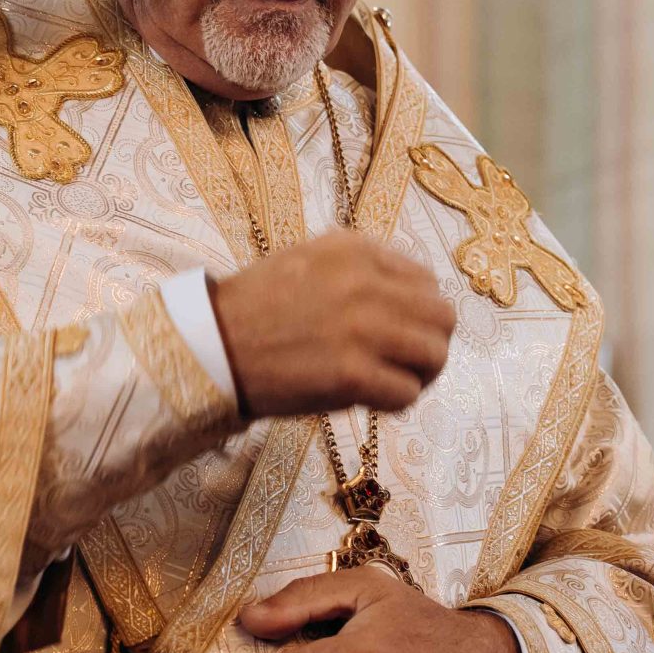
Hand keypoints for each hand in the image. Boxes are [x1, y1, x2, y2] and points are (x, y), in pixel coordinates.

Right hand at [206, 231, 451, 418]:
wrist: (210, 346)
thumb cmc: (255, 308)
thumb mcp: (310, 260)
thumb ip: (360, 270)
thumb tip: (409, 300)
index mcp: (356, 250)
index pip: (427, 281)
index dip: (419, 312)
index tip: (399, 332)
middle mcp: (365, 283)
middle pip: (442, 317)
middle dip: (431, 343)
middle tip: (408, 364)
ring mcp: (361, 329)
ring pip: (434, 355)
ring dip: (420, 375)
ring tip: (394, 383)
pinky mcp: (351, 374)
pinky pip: (407, 393)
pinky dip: (396, 402)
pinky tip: (372, 401)